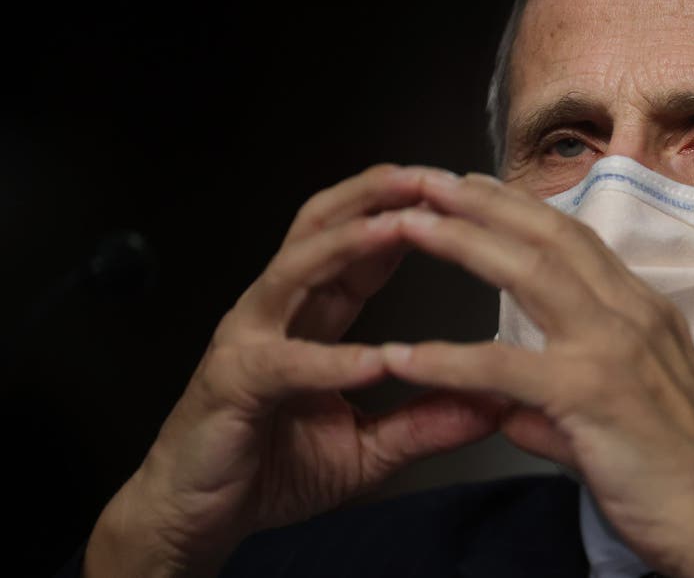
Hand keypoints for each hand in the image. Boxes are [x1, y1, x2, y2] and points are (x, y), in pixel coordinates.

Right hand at [83, 166, 504, 577]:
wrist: (198, 517)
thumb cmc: (274, 470)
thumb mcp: (369, 448)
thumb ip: (426, 423)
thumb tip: (494, 406)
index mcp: (311, 314)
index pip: (360, 246)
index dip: (404, 213)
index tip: (458, 194)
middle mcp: (277, 311)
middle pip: (322, 228)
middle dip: (375, 196)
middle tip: (430, 177)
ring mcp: (249, 338)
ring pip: (297, 269)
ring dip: (350, 244)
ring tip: (401, 227)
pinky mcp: (232, 383)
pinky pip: (286, 363)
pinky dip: (332, 359)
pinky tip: (375, 359)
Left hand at [383, 173, 693, 577]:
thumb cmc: (680, 477)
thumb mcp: (616, 419)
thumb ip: (552, 406)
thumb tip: (504, 409)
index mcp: (642, 313)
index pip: (575, 240)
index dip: (519, 208)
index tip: (471, 188)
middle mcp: (633, 314)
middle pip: (548, 236)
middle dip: (482, 201)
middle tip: (425, 178)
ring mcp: (615, 349)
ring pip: (531, 274)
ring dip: (462, 242)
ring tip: (406, 225)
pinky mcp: (594, 395)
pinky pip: (505, 369)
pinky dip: (448, 360)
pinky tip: (400, 357)